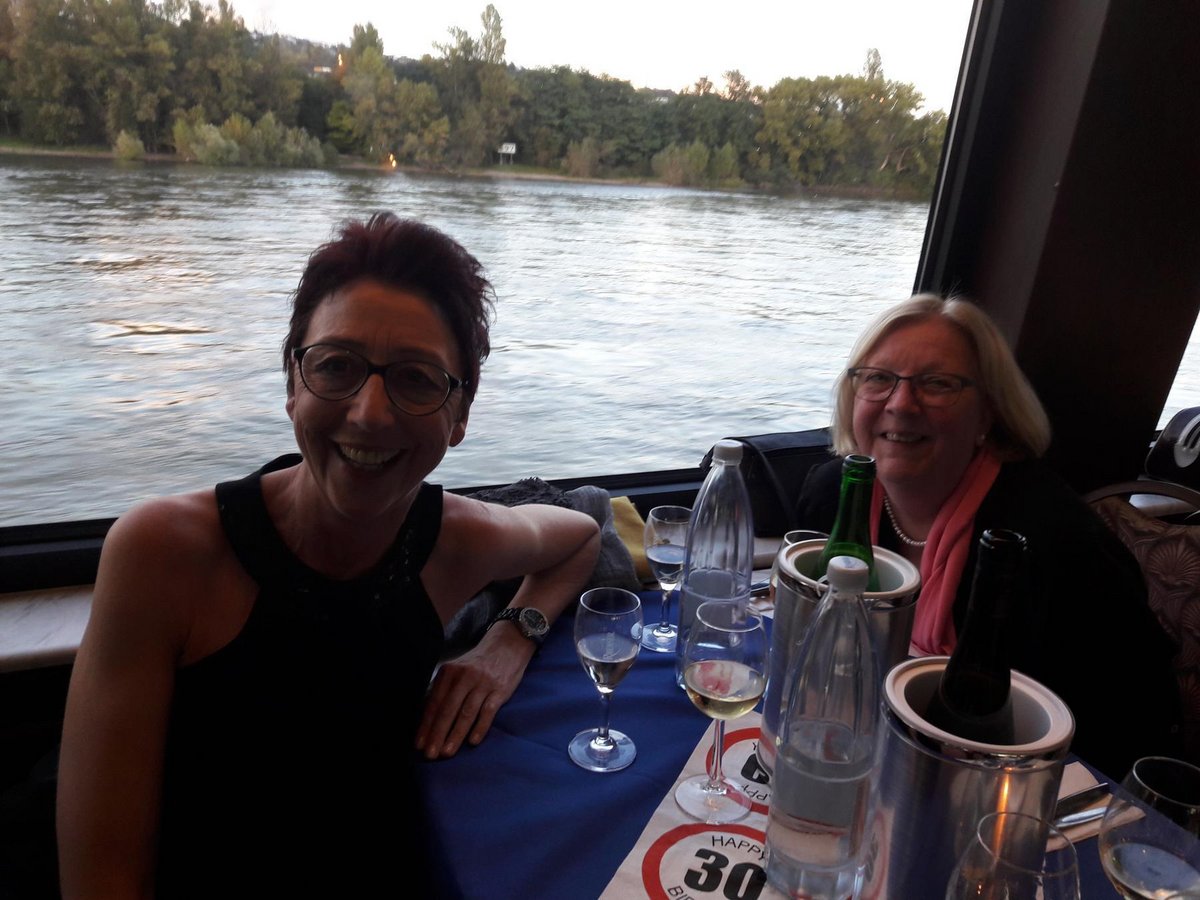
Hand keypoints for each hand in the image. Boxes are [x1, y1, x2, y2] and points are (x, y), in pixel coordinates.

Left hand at [416, 624, 534, 758]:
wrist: (507, 646)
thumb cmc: (477, 665)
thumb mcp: (457, 671)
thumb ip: (443, 690)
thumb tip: (427, 719)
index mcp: (449, 672)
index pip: (434, 703)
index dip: (426, 725)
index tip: (419, 745)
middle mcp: (464, 676)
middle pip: (448, 709)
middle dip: (437, 734)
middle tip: (430, 754)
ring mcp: (483, 683)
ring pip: (466, 713)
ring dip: (455, 734)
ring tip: (447, 752)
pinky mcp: (500, 689)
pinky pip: (488, 711)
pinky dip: (480, 727)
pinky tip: (473, 742)